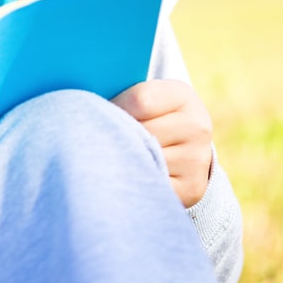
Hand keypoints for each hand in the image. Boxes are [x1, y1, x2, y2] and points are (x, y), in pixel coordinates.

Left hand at [112, 79, 212, 207]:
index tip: (100, 112)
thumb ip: (122, 96)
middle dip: (116, 134)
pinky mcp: (191, 187)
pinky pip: (151, 183)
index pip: (140, 101)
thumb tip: (86, 107)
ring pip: (144, 158)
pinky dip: (134, 179)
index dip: (113, 107)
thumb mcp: (144, 95)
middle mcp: (197, 126)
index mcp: (182, 96)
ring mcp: (196, 159)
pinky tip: (127, 172)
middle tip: (100, 137)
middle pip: (141, 132)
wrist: (183, 146)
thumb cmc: (149, 115)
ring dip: (122, 158)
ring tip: (114, 154)